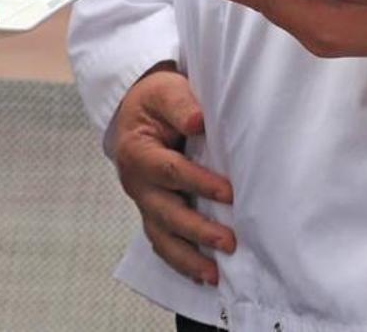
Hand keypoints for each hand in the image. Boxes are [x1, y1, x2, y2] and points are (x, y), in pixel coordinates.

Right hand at [112, 68, 234, 285]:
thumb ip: (180, 104)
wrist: (138, 111)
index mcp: (137, 152)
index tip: (229, 194)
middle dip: (197, 231)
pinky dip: (180, 262)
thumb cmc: (156, 100)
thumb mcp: (165, 91)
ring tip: (215, 275)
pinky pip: (163, 243)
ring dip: (188, 258)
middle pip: (166, 213)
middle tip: (229, 242)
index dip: (199, 183)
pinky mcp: (153, 213)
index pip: (170, 172)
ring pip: (162, 237)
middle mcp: (137, 183)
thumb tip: (198, 121)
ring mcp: (144, 202)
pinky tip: (202, 275)